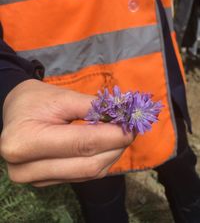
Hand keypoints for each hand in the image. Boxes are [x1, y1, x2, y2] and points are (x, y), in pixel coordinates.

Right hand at [0, 80, 132, 186]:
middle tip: (131, 129)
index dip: (113, 135)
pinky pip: (83, 175)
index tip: (133, 124)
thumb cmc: (35, 100)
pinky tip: (106, 145)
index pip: (82, 144)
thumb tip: (123, 115)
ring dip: (111, 154)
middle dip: (116, 146)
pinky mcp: (47, 182)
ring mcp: (36, 179)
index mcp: (25, 142)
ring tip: (120, 135)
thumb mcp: (62, 96)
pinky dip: (101, 160)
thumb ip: (93, 107)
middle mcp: (26, 168)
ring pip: (89, 173)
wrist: (15, 112)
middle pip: (88, 165)